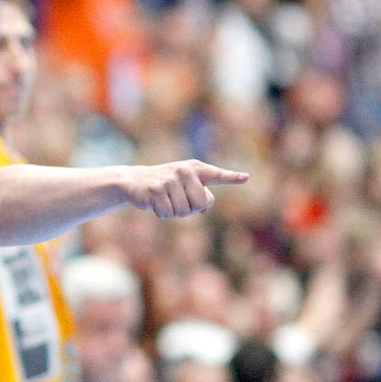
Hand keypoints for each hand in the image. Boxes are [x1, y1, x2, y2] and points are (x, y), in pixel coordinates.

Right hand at [123, 160, 248, 218]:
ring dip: (173, 212)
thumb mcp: (185, 187)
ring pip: (183, 212)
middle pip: (201, 205)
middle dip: (189, 210)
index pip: (217, 175)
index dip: (231, 177)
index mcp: (195, 169)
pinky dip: (161, 213)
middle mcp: (184, 171)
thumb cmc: (166, 185)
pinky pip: (167, 213)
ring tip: (164, 200)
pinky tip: (154, 202)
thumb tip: (206, 206)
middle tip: (176, 201)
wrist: (134, 181)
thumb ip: (201, 195)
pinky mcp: (155, 188)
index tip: (245, 178)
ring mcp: (170, 179)